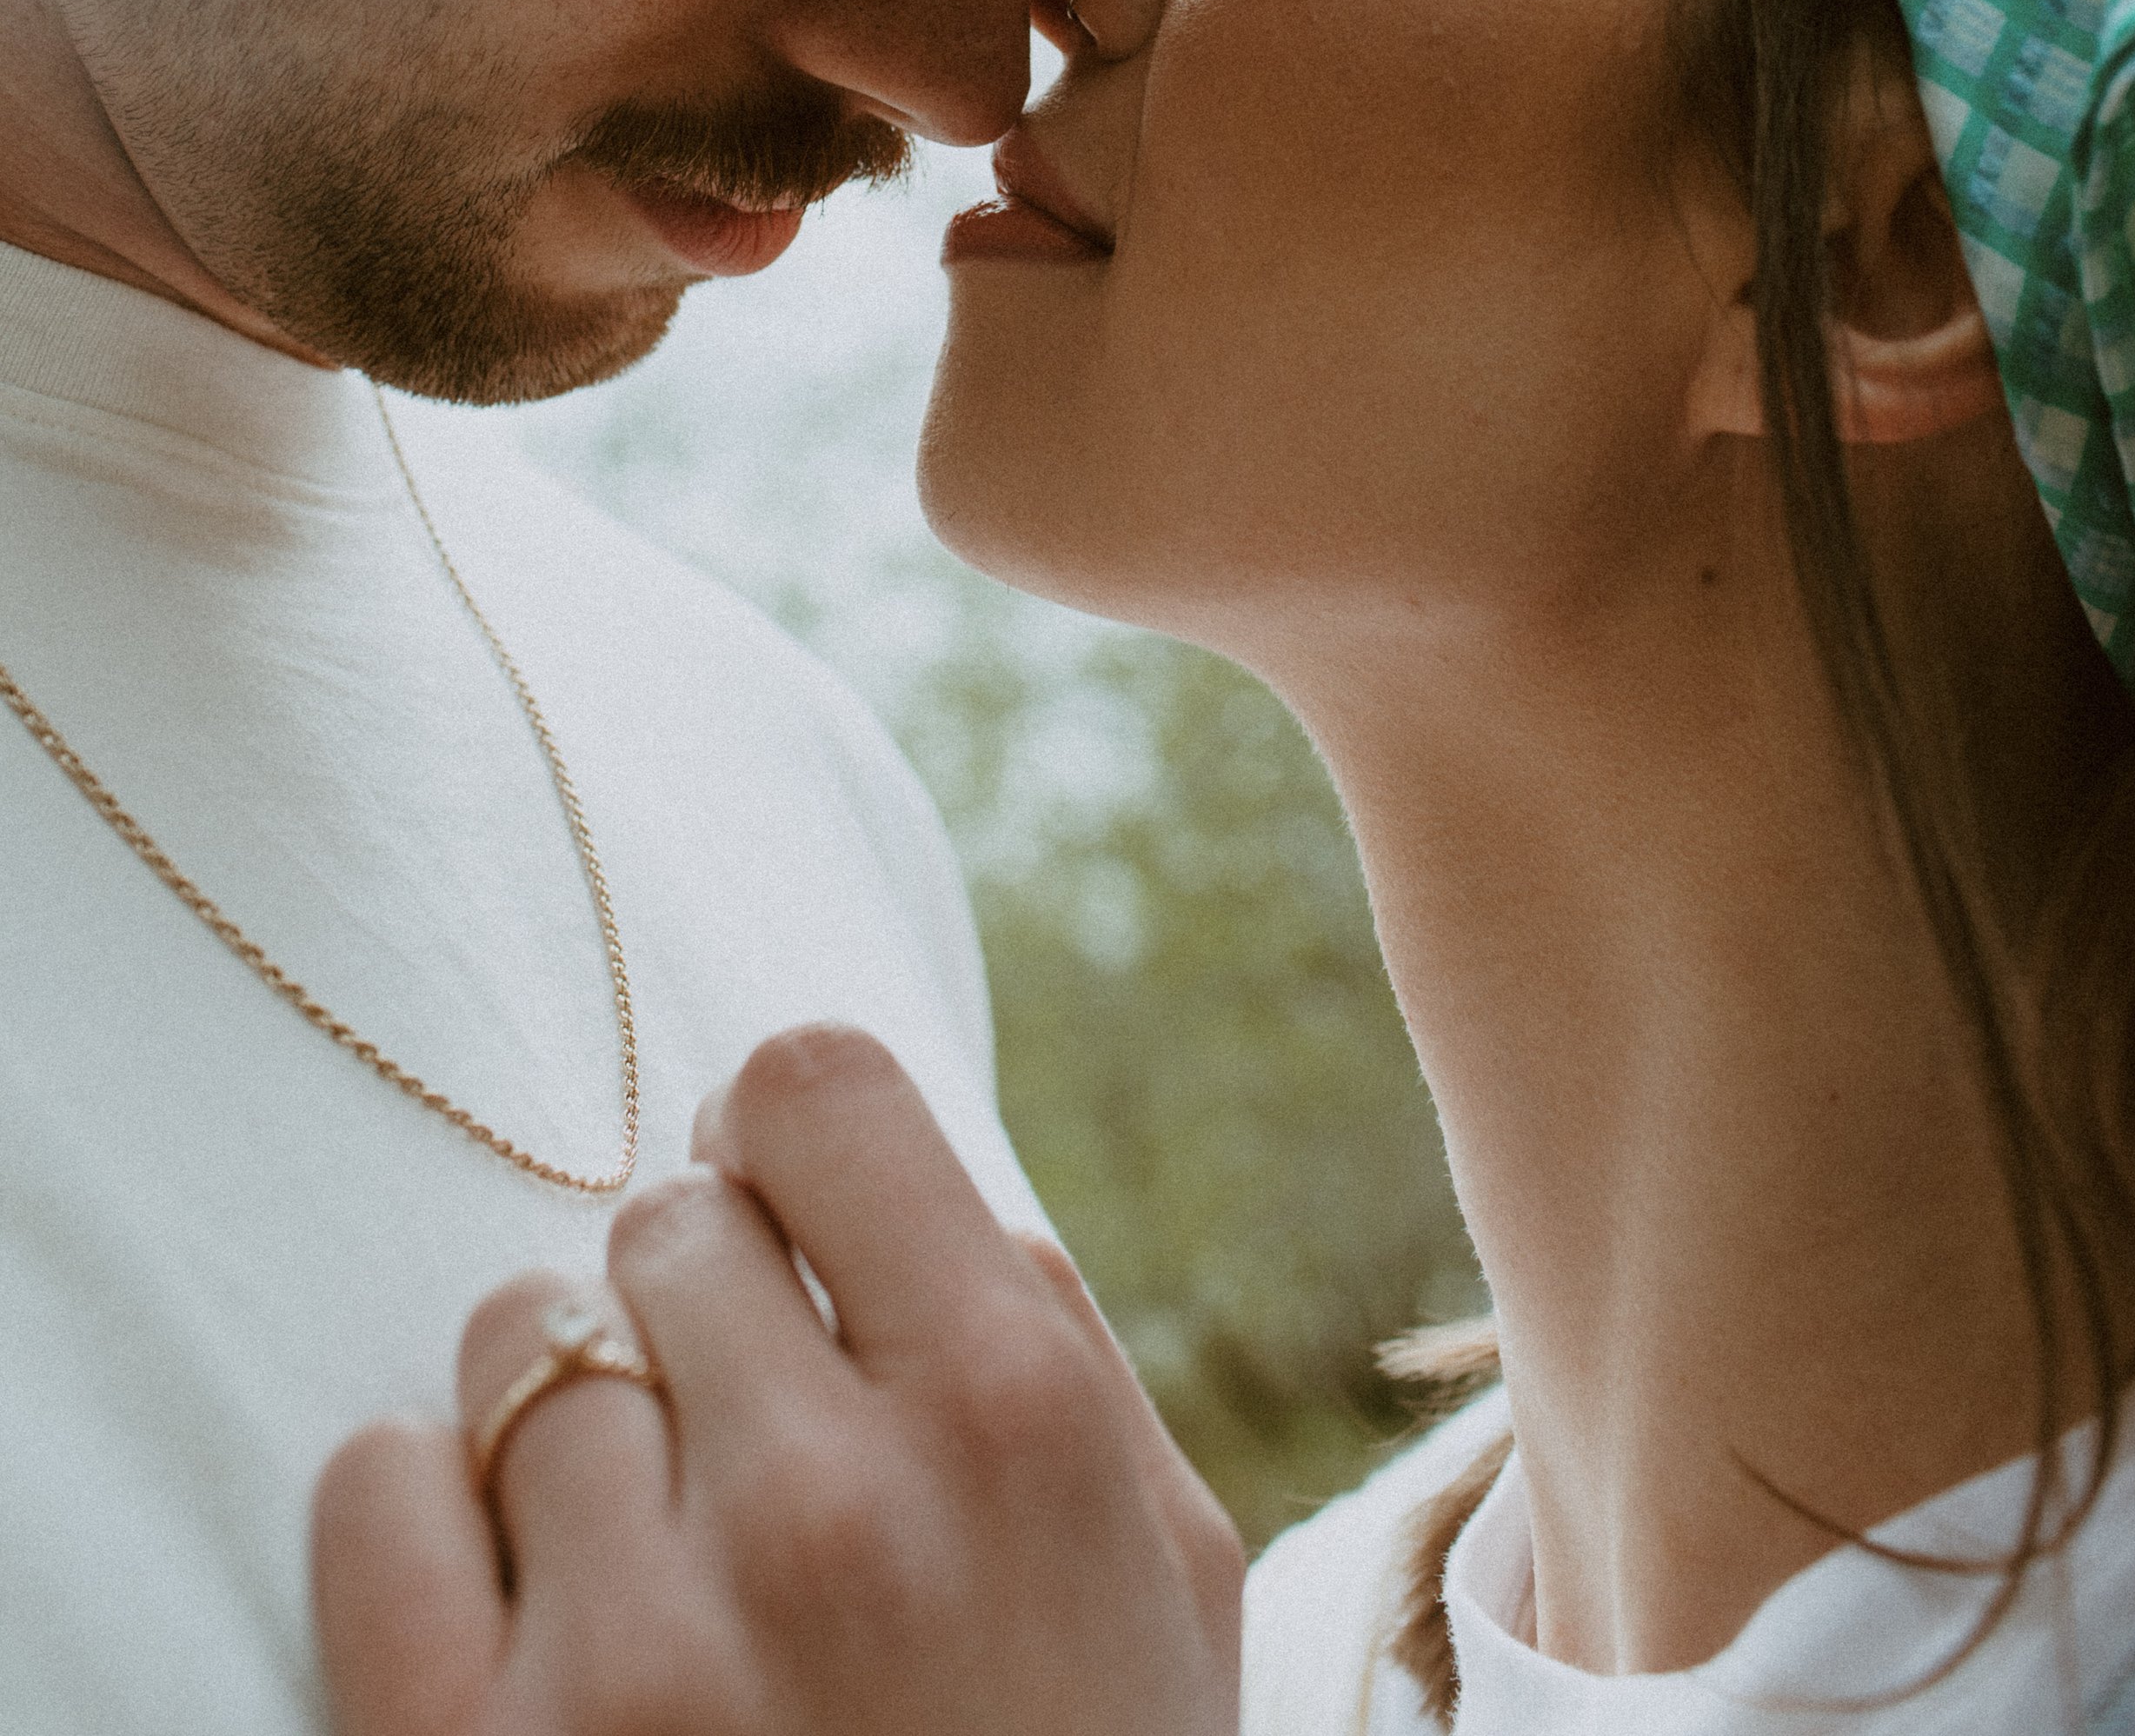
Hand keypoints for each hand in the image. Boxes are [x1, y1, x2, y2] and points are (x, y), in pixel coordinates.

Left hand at [313, 1026, 1242, 1735]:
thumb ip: (1052, 1346)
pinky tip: (515, 1605)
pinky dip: (417, 1514)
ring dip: (564, 1424)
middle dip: (695, 1315)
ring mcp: (638, 1649)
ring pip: (516, 1346)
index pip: (813, 1085)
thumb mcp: (1160, 1581)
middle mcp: (824, 1505)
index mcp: (1012, 1417)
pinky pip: (373, 1486)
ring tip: (644, 1556)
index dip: (784, 1143)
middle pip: (661, 1222)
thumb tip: (896, 1183)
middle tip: (737, 1446)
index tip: (780, 1223)